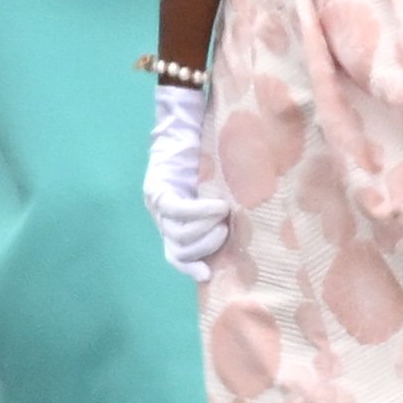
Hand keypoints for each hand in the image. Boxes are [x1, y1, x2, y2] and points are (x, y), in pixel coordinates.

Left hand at [143, 82, 228, 283]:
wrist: (183, 128)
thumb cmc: (204, 160)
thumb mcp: (212, 192)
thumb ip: (218, 214)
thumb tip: (247, 234)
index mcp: (171, 221)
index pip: (175, 255)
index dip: (190, 267)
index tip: (208, 274)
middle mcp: (159, 216)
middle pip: (180, 249)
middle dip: (206, 246)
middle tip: (226, 231)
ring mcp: (155, 204)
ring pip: (179, 234)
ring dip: (205, 230)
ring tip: (224, 217)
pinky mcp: (157, 188)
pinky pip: (177, 210)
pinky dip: (200, 211)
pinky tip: (218, 206)